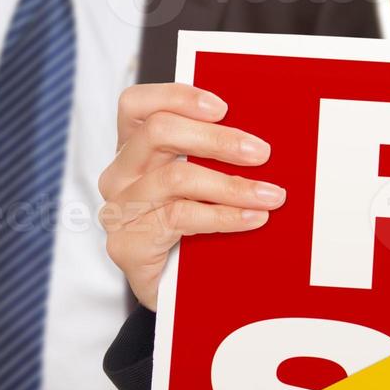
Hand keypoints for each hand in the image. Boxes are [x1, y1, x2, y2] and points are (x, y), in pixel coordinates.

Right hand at [98, 83, 279, 309]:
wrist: (172, 292)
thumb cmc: (192, 226)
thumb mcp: (200, 181)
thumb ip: (213, 154)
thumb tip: (262, 135)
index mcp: (134, 148)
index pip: (137, 104)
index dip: (177, 96)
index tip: (223, 107)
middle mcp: (120, 174)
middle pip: (159, 132)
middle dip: (216, 139)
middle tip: (261, 152)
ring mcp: (120, 209)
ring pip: (175, 178)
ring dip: (231, 185)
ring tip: (270, 195)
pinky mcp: (127, 243)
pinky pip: (180, 219)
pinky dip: (224, 216)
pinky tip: (252, 218)